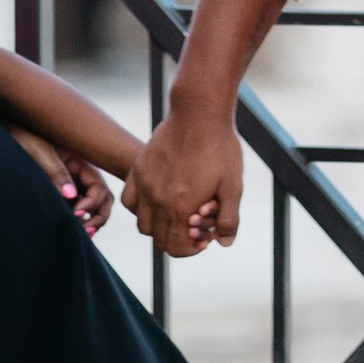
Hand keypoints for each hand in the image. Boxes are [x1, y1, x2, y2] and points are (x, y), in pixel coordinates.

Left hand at [6, 124, 113, 232]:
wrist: (0, 132)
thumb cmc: (20, 134)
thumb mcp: (39, 151)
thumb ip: (55, 172)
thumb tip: (71, 196)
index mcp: (79, 160)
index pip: (99, 187)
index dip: (93, 203)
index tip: (76, 212)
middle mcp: (77, 172)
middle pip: (101, 198)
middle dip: (98, 216)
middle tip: (85, 231)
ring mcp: (67, 181)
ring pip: (89, 205)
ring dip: (90, 220)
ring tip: (80, 234)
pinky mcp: (53, 188)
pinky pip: (72, 207)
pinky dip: (75, 219)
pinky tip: (68, 228)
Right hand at [124, 101, 241, 256]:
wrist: (200, 113)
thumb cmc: (220, 148)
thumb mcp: (233, 186)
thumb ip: (229, 219)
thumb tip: (224, 243)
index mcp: (181, 209)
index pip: (177, 248)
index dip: (192, 249)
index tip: (203, 237)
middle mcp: (158, 201)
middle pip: (160, 240)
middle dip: (178, 240)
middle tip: (193, 225)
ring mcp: (145, 185)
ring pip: (143, 226)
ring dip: (159, 227)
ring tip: (177, 213)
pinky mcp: (138, 170)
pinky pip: (129, 202)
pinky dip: (141, 209)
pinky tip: (158, 199)